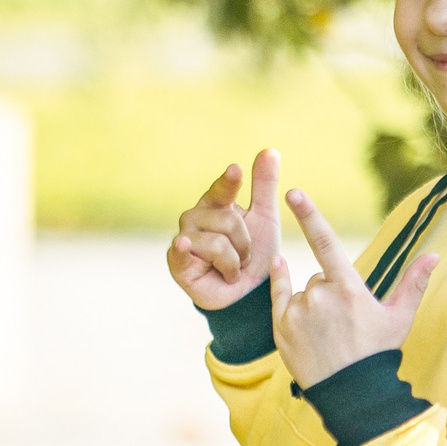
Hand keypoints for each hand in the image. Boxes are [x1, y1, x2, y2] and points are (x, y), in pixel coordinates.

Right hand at [169, 150, 281, 310]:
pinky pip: (185, 251)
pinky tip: (184, 245)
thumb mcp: (265, 218)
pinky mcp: (176, 262)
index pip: (222, 189)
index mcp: (215, 206)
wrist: (248, 295)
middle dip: (245, 244)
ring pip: (217, 242)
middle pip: (227, 220)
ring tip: (231, 269)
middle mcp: (195, 218)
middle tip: (244, 257)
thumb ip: (264, 185)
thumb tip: (270, 149)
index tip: (237, 170)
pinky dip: (187, 250)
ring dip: (234, 261)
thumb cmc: (255, 255)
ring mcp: (183, 240)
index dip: (229, 182)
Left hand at [270, 188, 438, 387]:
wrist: (351, 394)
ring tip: (327, 333)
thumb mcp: (400, 318)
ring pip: (303, 291)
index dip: (310, 215)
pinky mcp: (281, 328)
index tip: (294, 193)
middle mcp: (319, 297)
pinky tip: (290, 291)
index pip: (326, 243)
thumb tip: (435, 255)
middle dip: (330, 291)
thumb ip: (414, 282)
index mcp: (349, 290)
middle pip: (320, 277)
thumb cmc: (379, 353)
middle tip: (344, 322)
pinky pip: (281, 298)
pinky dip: (285, 293)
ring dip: (312, 303)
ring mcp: (297, 313)